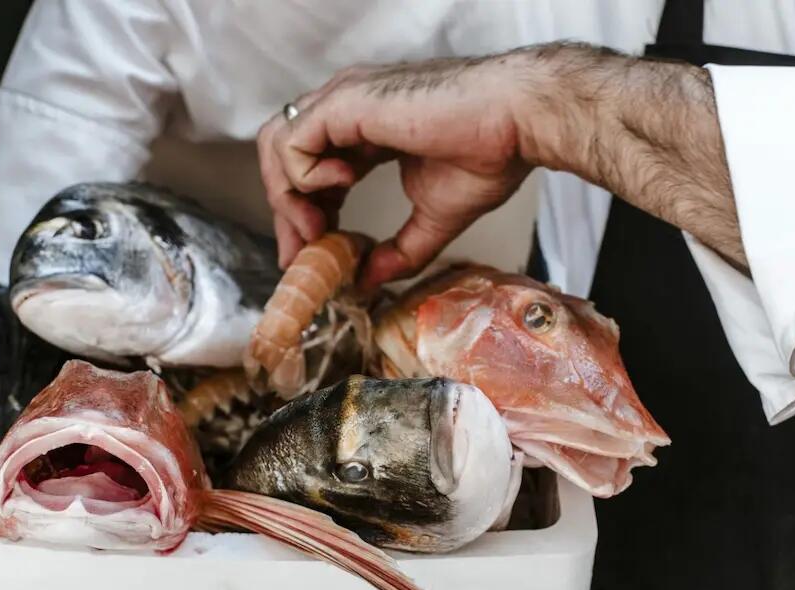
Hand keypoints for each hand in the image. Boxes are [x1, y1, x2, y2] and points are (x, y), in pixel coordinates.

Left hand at [258, 57, 535, 288]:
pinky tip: (342, 190)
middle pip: (284, 157)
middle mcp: (347, 109)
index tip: (311, 256)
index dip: (304, 214)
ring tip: (319, 229)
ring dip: (288, 196)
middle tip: (302, 256)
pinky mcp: (346, 102)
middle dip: (287, 210)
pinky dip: (304, 177)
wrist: (516, 125)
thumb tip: (369, 283)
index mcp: (366, 129)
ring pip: (278, 145)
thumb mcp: (434, 218)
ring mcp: (344, 102)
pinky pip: (293, 142)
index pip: (311, 168)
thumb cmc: (490, 154)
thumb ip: (400, 251)